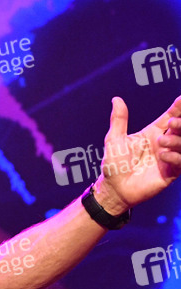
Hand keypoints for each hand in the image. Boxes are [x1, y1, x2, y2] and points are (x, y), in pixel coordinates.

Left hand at [97, 96, 180, 212]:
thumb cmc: (113, 164)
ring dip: (177, 140)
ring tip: (162, 142)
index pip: (171, 116)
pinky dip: (176, 156)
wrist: (114, 189)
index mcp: (152, 133)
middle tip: (173, 123)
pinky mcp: (171, 172)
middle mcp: (164, 143)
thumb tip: (116, 99)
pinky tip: (163, 156)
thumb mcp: (114, 139)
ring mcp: (169, 157)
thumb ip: (119, 120)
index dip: (178, 107)